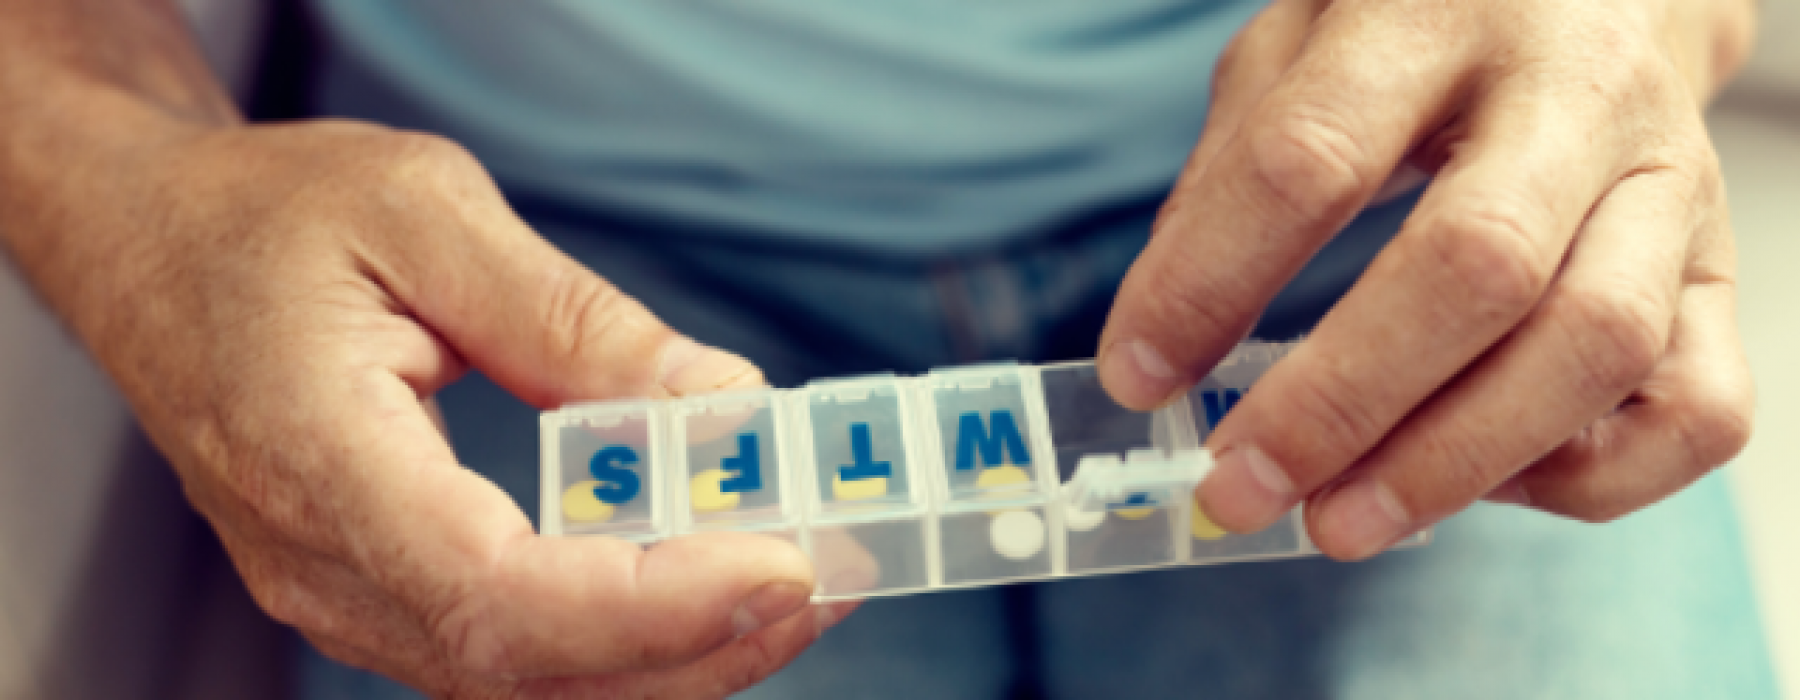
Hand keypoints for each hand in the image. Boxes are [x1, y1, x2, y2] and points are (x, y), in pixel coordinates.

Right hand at [12, 119, 848, 695]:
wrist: (149, 245)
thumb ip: (569, 319)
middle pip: (525, 668)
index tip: (776, 564)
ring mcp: (340, 592)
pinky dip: (617, 638)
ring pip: (522, 681)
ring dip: (671, 654)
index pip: (495, 592)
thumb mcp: (422, 212)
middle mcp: (320, 562)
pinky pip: (506, 651)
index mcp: (316, 462)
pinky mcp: (376, 587)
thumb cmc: (262, 217)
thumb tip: (715, 400)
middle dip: (695, 644)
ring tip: (792, 589)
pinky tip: (701, 590)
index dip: (649, 604)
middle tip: (825, 581)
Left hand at [1098, 0, 1757, 558]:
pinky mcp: (1722, 268)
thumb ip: (1230, 173)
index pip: (1312, 157)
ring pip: (1597, 345)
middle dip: (1341, 404)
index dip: (1210, 281)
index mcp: (1434, 12)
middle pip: (1475, 266)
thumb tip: (1161, 336)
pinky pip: (1698, 408)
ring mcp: (1670, 182)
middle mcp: (1574, 92)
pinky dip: (1592, 476)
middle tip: (1240, 488)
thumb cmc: (1425, 23)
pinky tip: (1488, 478)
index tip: (1136, 374)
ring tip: (1338, 522)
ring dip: (1453, 464)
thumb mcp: (1298, 42)